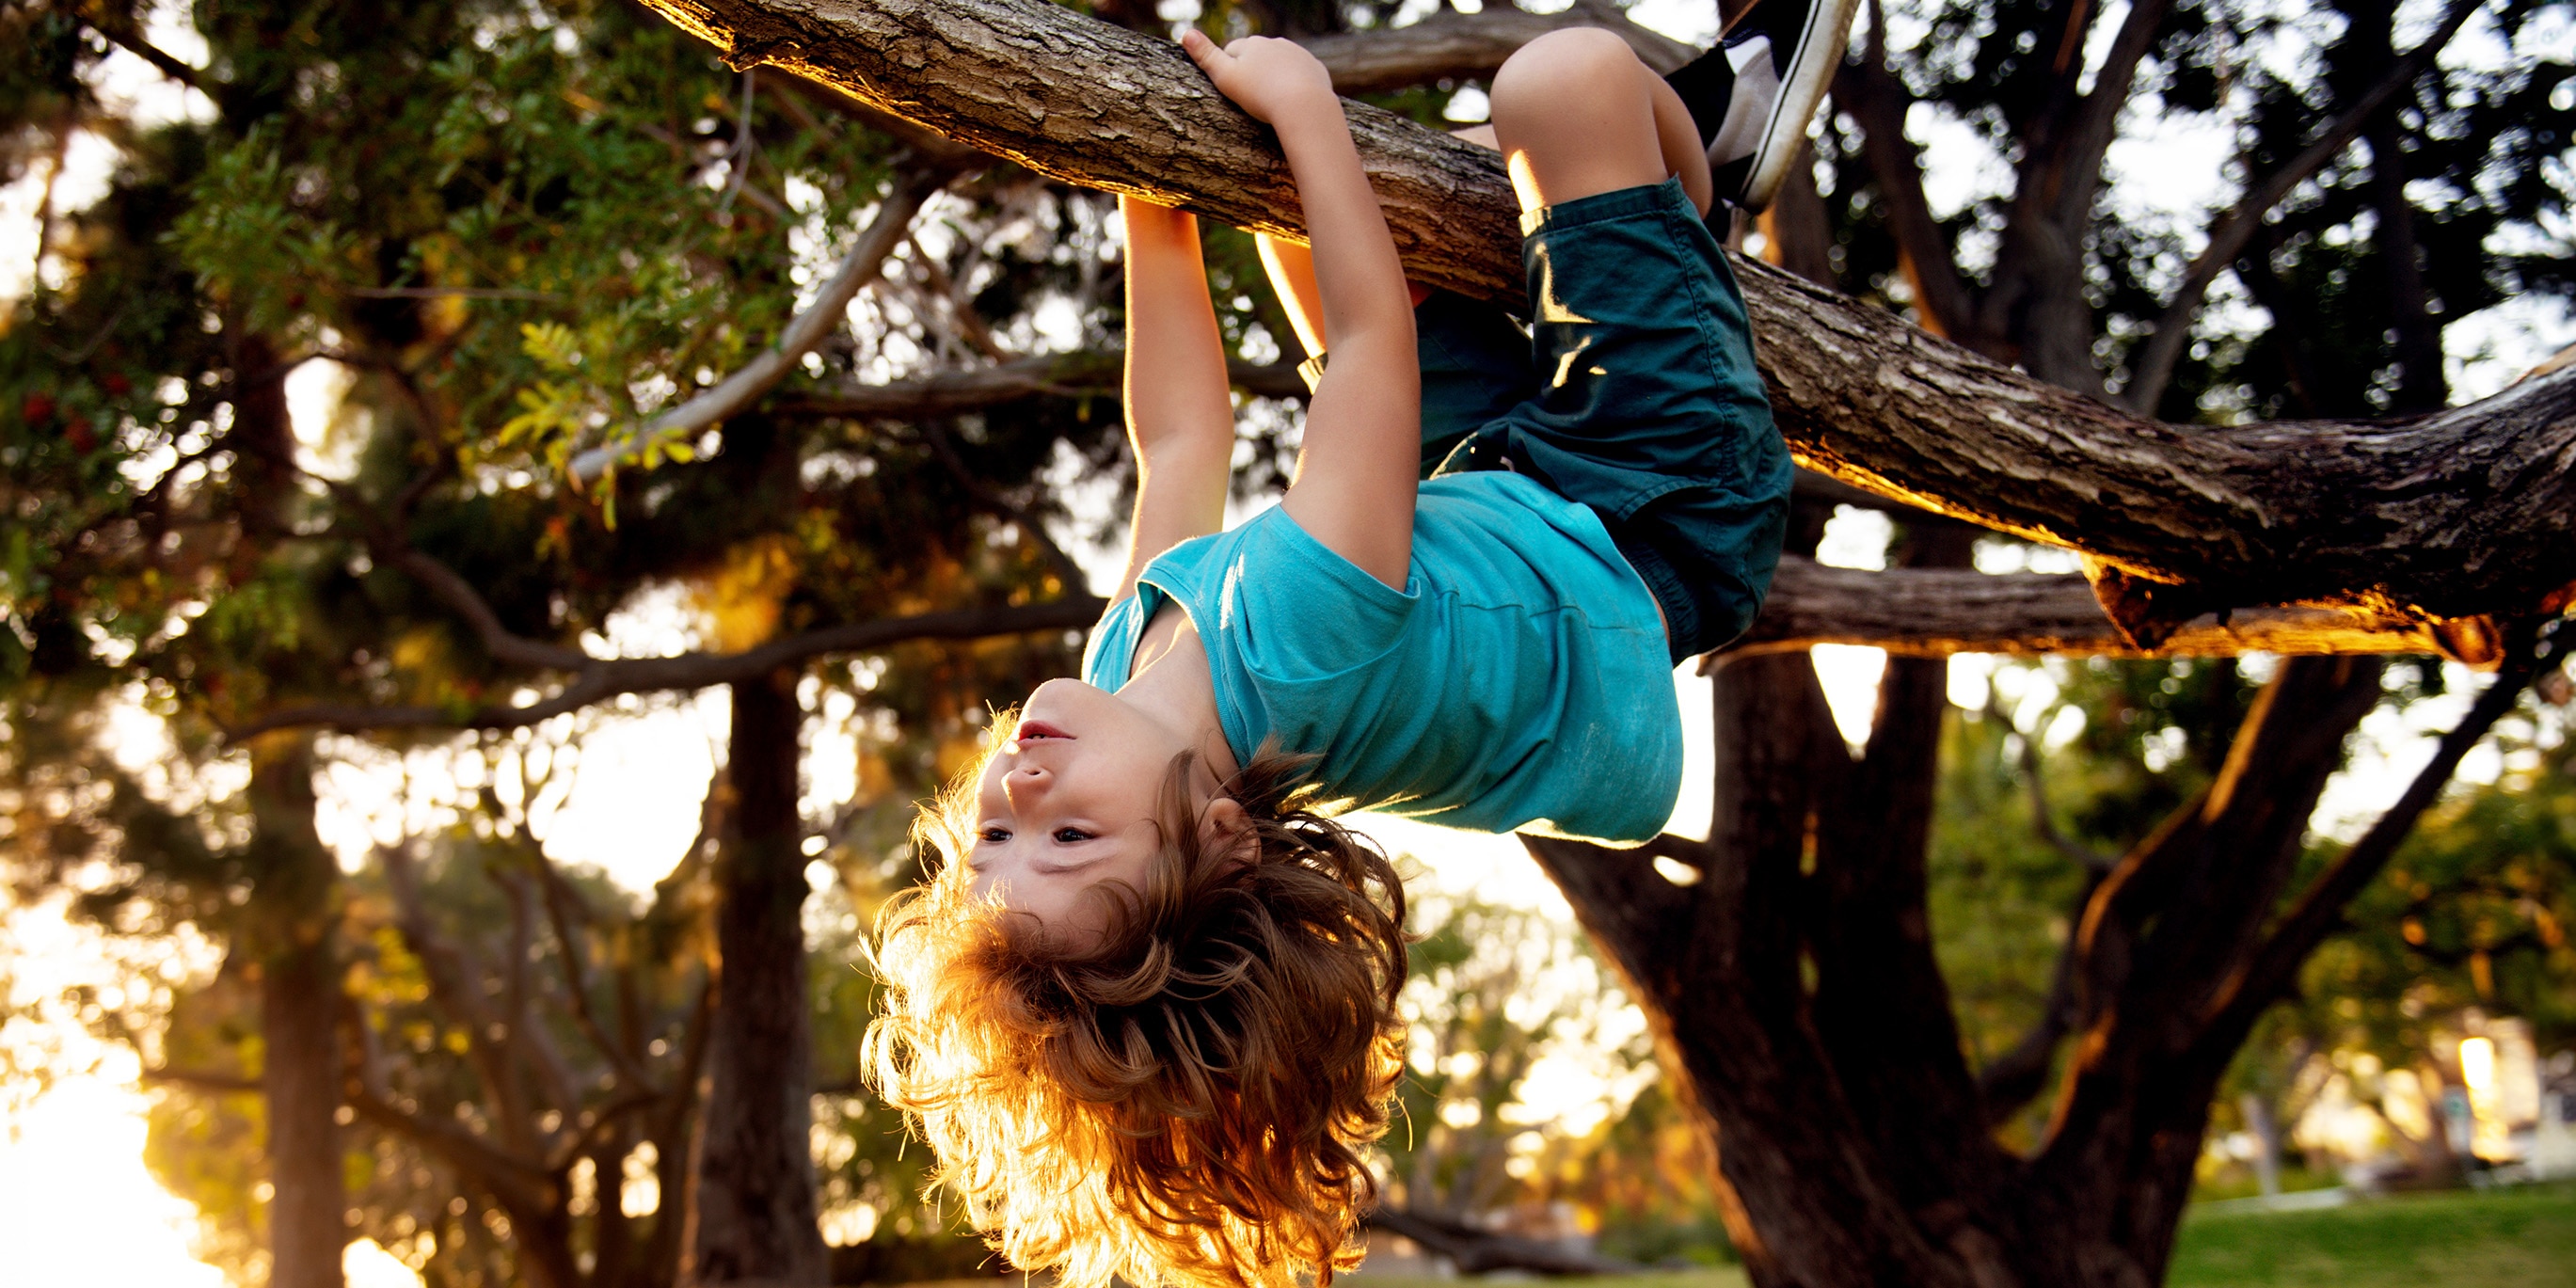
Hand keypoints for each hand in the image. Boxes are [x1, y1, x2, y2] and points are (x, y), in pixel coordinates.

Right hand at [1180, 29, 1336, 127]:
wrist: (1304, 106)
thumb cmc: (1260, 94)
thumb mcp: (1225, 77)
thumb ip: (1205, 56)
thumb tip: (1185, 33)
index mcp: (1252, 43)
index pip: (1232, 51)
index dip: (1228, 70)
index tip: (1230, 87)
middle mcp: (1276, 42)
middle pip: (1258, 55)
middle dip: (1253, 71)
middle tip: (1250, 97)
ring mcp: (1298, 54)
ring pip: (1281, 64)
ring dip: (1275, 76)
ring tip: (1271, 101)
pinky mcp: (1316, 69)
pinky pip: (1302, 75)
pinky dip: (1296, 85)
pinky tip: (1293, 101)